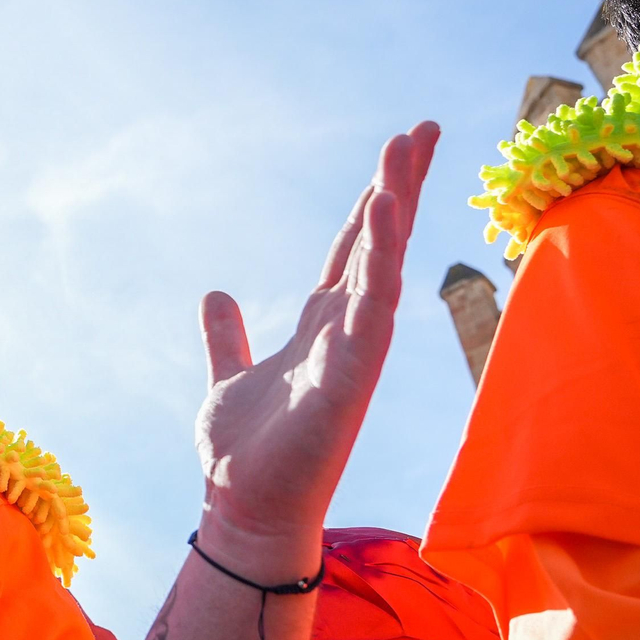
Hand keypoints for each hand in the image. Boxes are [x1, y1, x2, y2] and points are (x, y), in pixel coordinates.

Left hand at [194, 122, 438, 575]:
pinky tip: (386, 225)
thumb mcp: (228, 376)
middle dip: (400, 186)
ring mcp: (353, 355)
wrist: (244, 509)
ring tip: (405, 156)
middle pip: (380, 244)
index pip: (356, 246)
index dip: (377, 198)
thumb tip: (215, 294)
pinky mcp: (348, 383)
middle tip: (423, 129)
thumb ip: (228, 337)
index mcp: (322, 325)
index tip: (400, 148)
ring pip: (382, 269)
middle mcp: (347, 332)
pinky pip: (371, 317)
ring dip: (394, 213)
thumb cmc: (247, 452)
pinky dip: (379, 271)